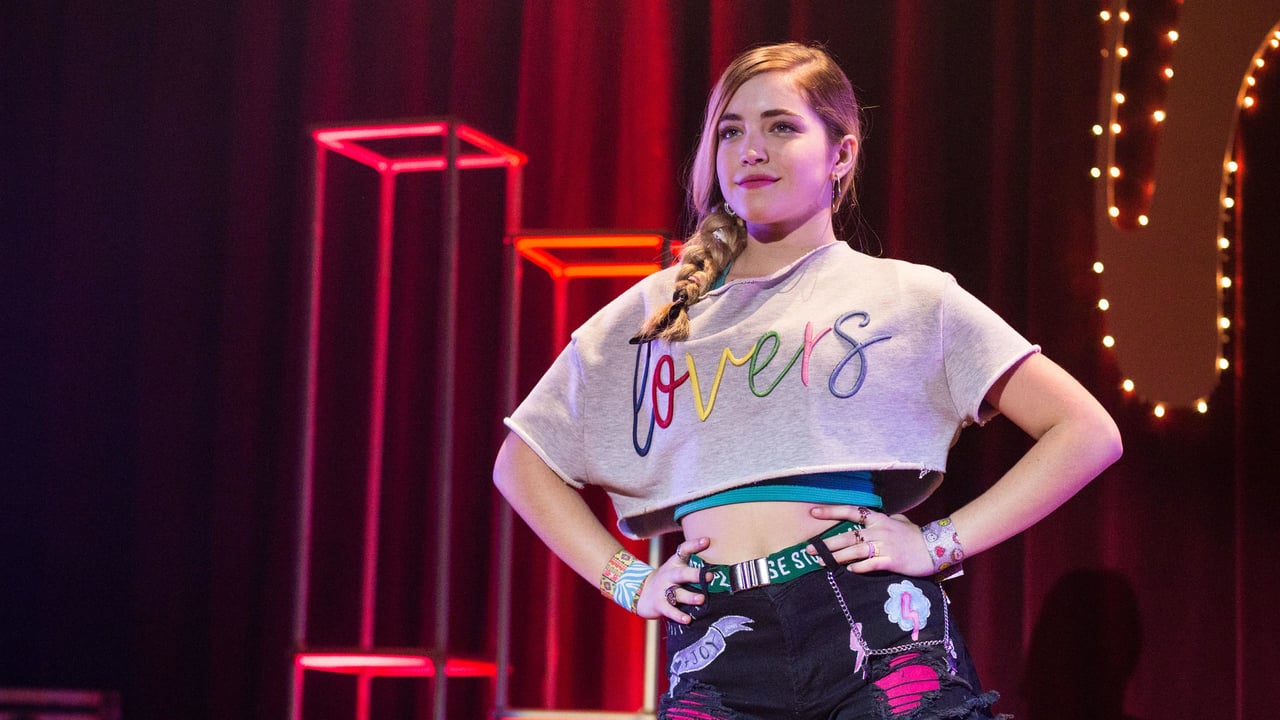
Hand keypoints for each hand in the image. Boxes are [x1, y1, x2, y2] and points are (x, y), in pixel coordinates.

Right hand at [633, 537, 709, 622]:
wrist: (640, 592)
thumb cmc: (667, 580)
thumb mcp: (676, 568)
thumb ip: (693, 568)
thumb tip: (722, 569)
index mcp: (674, 564)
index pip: (683, 551)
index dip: (694, 545)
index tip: (706, 541)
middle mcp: (669, 575)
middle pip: (681, 573)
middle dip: (695, 575)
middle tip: (710, 576)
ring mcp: (663, 590)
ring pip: (677, 593)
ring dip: (690, 596)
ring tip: (701, 599)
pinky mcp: (659, 604)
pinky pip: (670, 610)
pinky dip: (678, 615)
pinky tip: (687, 619)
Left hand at [806, 505, 935, 577]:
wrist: (935, 548)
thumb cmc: (914, 536)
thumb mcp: (898, 522)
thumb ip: (882, 521)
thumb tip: (868, 520)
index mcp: (878, 519)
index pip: (851, 511)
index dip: (831, 511)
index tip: (812, 512)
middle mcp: (878, 531)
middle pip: (847, 535)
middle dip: (826, 544)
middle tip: (808, 549)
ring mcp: (884, 546)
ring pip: (854, 551)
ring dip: (836, 557)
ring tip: (821, 562)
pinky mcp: (891, 561)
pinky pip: (869, 565)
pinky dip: (857, 567)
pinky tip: (848, 570)